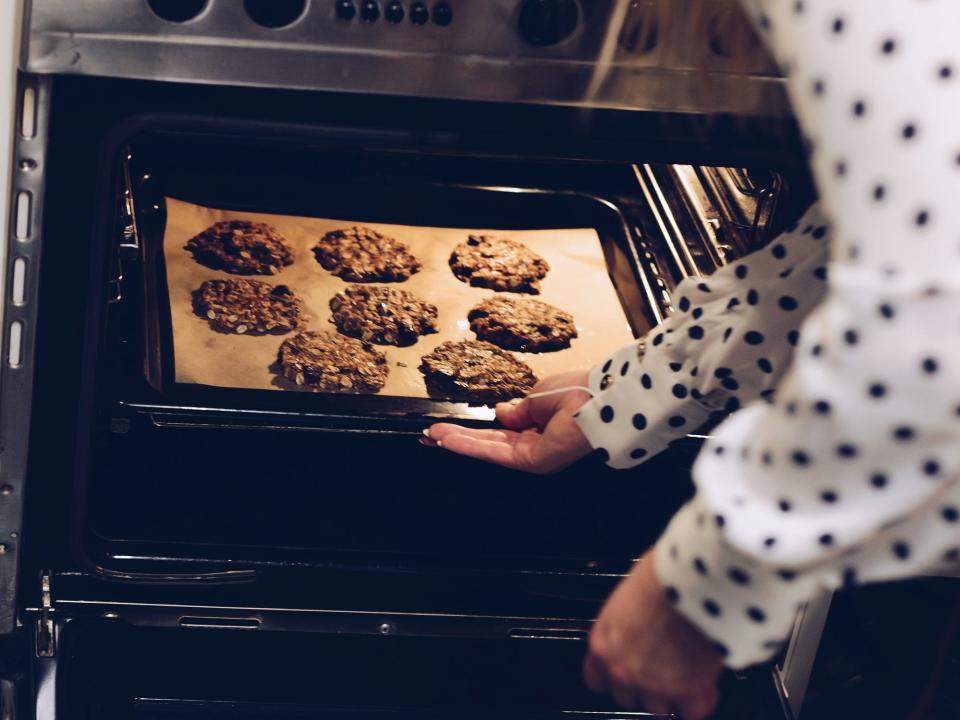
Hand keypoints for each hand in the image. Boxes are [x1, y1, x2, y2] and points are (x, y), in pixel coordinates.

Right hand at [423, 370, 593, 474]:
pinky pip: (494, 452)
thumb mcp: (538, 396)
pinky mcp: (531, 461)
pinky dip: (469, 445)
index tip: (451, 426)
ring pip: (488, 449)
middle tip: (431, 436)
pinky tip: (448, 439)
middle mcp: (535, 445)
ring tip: (432, 437)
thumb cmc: (577, 391)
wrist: (599, 397)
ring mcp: (533, 455)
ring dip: (458, 442)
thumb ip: (518, 409)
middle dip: (459, 439)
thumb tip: (500, 412)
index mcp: (540, 428)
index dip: (476, 429)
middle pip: (490, 443)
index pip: (501, 431)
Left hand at [583, 550, 723, 718]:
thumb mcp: (629, 595)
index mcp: (603, 644)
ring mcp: (655, 685)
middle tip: (658, 663)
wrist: (695, 581)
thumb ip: (627, 620)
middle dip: (642, 682)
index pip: (594, 679)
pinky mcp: (689, 692)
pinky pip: (692, 711)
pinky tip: (704, 684)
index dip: (610, 674)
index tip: (620, 667)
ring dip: (670, 692)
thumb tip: (637, 618)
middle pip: (625, 696)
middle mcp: (623, 671)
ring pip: (658, 708)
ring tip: (683, 669)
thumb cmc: (661, 577)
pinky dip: (700, 700)